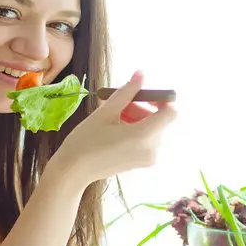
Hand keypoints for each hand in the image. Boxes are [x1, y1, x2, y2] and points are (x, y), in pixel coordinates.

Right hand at [51, 70, 176, 185]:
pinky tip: (115, 131)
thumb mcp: (105, 112)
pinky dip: (136, 131)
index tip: (143, 95)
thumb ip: (127, 92)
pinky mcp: (142, 163)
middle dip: (142, 108)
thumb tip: (141, 74)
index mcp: (144, 135)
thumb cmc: (85, 141)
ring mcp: (148, 158)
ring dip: (137, 119)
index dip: (162, 99)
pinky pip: (147, 140)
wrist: (74, 172)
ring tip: (113, 120)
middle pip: (159, 120)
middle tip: (118, 105)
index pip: (171, 112)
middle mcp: (151, 149)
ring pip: (152, 129)